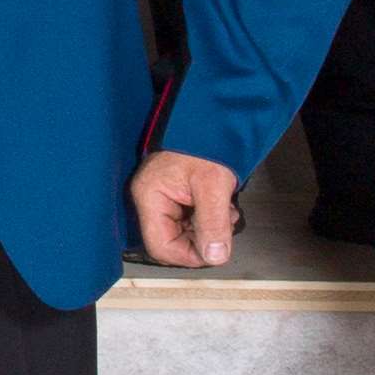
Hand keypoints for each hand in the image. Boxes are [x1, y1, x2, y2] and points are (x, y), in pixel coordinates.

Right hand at [130, 150, 243, 269]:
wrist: (211, 117)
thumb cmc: (204, 141)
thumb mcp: (213, 185)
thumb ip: (213, 224)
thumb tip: (215, 257)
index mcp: (149, 197)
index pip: (161, 246)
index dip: (189, 256)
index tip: (215, 251)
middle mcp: (149, 200)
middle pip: (171, 242)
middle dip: (201, 240)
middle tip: (225, 225)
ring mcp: (161, 197)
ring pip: (182, 233)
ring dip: (207, 230)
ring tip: (225, 212)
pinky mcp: (174, 195)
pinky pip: (187, 220)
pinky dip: (207, 219)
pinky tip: (220, 206)